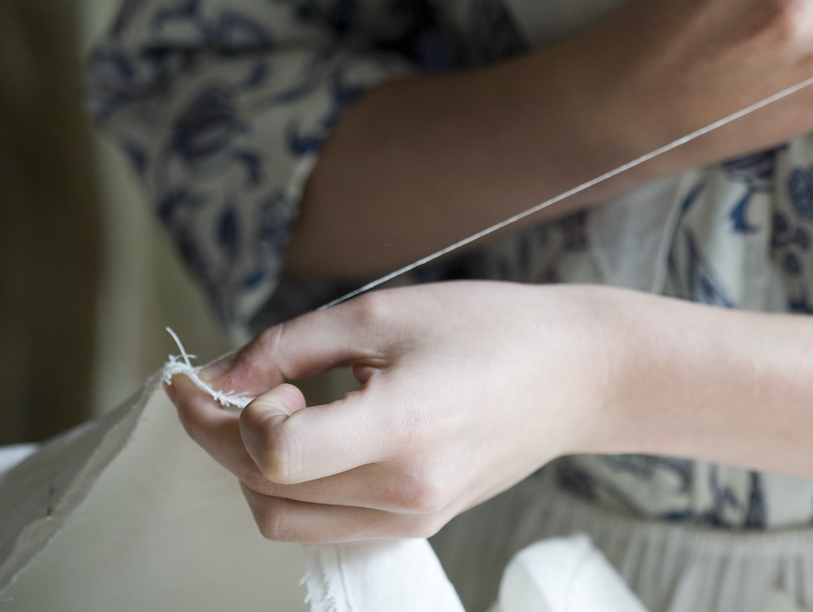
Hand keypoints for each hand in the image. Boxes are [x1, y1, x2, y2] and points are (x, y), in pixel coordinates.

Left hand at [168, 282, 611, 542]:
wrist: (576, 374)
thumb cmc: (491, 327)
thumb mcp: (384, 312)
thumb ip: (289, 346)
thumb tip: (216, 376)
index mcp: (403, 427)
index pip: (275, 452)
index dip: (225, 414)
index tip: (212, 375)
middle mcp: (406, 490)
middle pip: (265, 487)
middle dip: (220, 436)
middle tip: (219, 383)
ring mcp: (413, 517)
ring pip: (284, 519)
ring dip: (252, 467)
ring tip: (268, 409)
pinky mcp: (420, 524)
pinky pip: (325, 523)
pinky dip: (294, 486)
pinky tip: (308, 436)